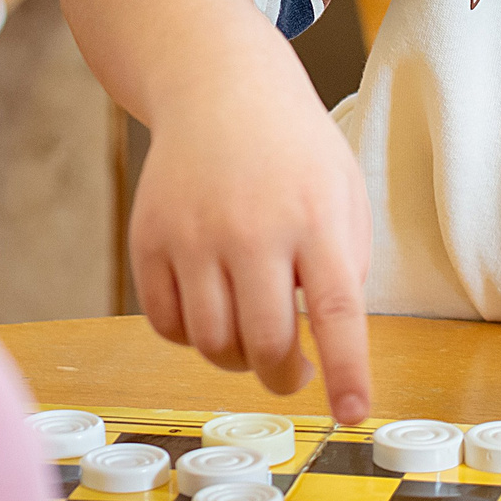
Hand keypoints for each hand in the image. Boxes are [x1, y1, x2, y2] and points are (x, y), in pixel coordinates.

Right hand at [128, 46, 373, 422]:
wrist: (220, 88)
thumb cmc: (294, 150)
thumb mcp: (345, 192)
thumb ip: (345, 266)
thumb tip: (326, 343)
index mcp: (314, 215)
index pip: (335, 311)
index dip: (345, 370)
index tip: (351, 413)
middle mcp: (250, 226)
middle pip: (264, 342)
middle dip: (284, 376)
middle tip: (294, 371)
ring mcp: (192, 233)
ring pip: (211, 343)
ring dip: (237, 357)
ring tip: (253, 329)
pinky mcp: (148, 238)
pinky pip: (166, 325)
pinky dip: (191, 334)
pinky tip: (212, 305)